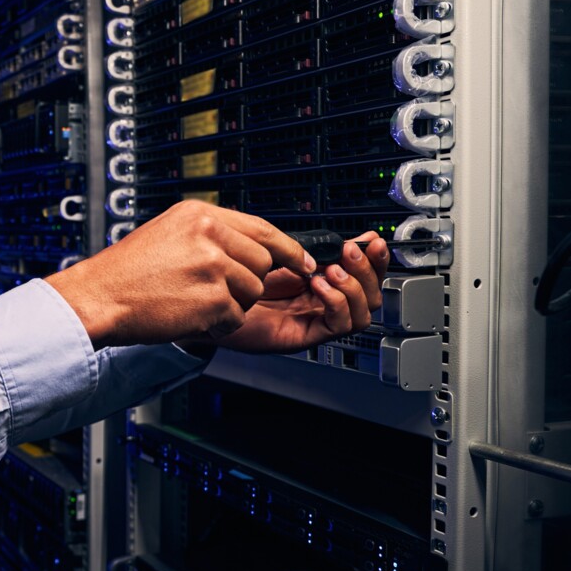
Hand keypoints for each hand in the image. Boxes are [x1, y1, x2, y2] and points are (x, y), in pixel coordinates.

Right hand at [45, 200, 315, 347]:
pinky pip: (235, 317)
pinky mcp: (212, 300)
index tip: (303, 262)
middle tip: (213, 289)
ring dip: (229, 304)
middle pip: (261, 264)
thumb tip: (251, 245)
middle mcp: (209, 235)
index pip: (261, 229)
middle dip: (245, 282)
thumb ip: (210, 233)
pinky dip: (216, 323)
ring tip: (192, 301)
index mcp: (199, 214)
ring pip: (251, 291)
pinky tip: (188, 314)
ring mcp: (212, 267)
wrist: (98, 298)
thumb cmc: (126, 272)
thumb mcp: (168, 232)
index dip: (287, 248)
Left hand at [180, 231, 389, 353]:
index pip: (358, 272)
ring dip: (354, 287)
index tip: (370, 240)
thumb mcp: (269, 251)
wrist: (200, 296)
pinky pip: (336, 325)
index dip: (370, 257)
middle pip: (369, 293)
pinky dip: (336, 303)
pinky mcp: (301, 334)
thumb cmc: (227, 274)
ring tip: (333, 271)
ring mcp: (311, 319)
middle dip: (368, 270)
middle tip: (353, 252)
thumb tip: (333, 236)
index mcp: (313, 278)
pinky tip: (320, 287)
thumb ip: (301, 246)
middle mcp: (317, 300)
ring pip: (360, 312)